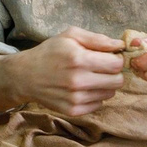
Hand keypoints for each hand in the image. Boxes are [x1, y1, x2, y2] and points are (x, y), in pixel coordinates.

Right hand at [11, 28, 125, 116]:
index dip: (115, 59)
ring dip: (104, 85)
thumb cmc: (50, 52)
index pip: (116, 64)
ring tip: (89, 77)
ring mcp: (75, 98)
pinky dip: (94, 96)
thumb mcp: (70, 36)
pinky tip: (82, 88)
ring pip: (110, 94)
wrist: (25, 75)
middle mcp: (78, 81)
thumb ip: (97, 39)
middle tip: (101, 68)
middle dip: (113, 73)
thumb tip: (120, 45)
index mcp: (78, 59)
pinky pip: (98, 105)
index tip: (108, 58)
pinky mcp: (73, 110)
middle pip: (117, 81)